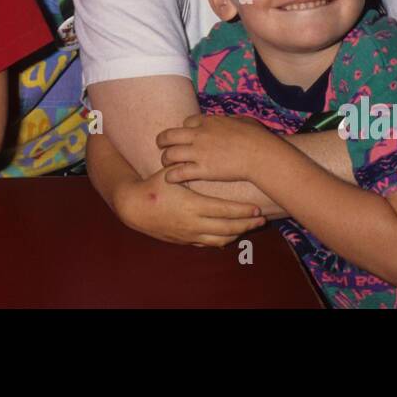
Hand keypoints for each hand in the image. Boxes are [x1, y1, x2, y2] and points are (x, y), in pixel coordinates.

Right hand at [113, 167, 265, 247]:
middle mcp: (194, 223)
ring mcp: (190, 235)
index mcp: (193, 205)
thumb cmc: (152, 187)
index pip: (225, 210)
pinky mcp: (185, 240)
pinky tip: (230, 235)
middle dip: (247, 224)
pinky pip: (208, 244)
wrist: (134, 208)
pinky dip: (222, 240)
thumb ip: (187, 166)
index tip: (257, 208)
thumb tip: (201, 152)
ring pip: (220, 239)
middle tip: (261, 219)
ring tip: (249, 227)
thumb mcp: (170, 174)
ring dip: (237, 233)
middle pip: (228, 227)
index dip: (242, 211)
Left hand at [156, 114, 275, 183]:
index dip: (184, 130)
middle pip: (170, 135)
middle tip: (161, 146)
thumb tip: (234, 120)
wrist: (260, 154)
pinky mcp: (202, 170)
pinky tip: (170, 179)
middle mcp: (199, 135)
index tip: (185, 136)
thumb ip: (234, 120)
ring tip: (165, 164)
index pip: (187, 122)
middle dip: (162, 141)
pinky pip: (178, 172)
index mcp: (209, 121)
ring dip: (165, 160)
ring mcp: (199, 152)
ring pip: (170, 154)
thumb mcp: (244, 121)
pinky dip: (171, 176)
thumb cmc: (257, 137)